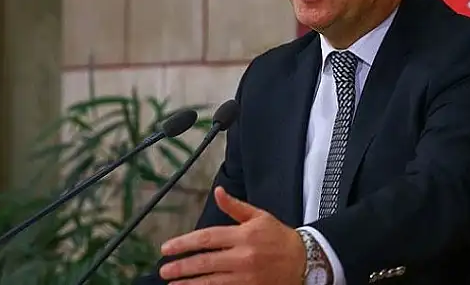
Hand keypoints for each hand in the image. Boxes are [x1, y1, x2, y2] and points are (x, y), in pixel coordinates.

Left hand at [158, 186, 305, 284]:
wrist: (306, 261)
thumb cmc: (279, 236)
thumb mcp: (259, 216)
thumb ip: (235, 207)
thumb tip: (217, 192)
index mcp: (243, 235)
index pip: (207, 238)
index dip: (184, 243)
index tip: (167, 248)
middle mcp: (243, 256)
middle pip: (205, 262)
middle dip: (181, 267)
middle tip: (163, 270)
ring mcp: (247, 277)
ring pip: (212, 282)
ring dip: (189, 284)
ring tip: (172, 284)